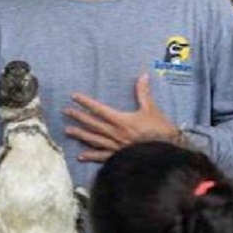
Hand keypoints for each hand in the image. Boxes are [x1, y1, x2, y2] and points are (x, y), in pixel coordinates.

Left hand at [63, 74, 177, 161]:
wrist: (166, 153)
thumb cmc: (160, 131)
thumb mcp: (151, 110)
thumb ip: (144, 93)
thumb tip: (143, 76)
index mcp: (121, 121)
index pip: (99, 109)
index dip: (86, 102)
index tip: (74, 97)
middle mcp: (115, 134)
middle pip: (93, 124)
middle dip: (79, 117)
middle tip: (66, 112)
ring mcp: (115, 147)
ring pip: (94, 139)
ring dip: (80, 135)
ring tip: (67, 131)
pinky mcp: (119, 157)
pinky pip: (102, 156)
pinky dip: (91, 156)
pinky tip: (81, 156)